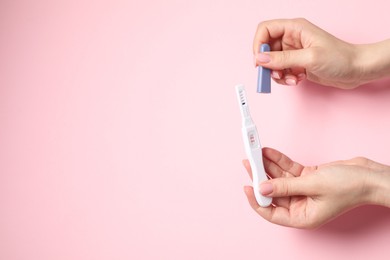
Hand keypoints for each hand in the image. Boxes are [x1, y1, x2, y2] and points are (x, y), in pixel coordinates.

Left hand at [242, 147, 389, 228]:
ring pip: (280, 178)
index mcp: (302, 216)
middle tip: (249, 163)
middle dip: (260, 177)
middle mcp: (301, 205)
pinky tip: (268, 152)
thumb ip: (285, 187)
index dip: (257, 201)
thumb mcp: (312, 186)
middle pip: (274, 192)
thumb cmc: (348, 187)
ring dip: (268, 166)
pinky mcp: (308, 178)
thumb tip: (261, 190)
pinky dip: (280, 161)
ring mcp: (304, 191)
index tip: (246, 186)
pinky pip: (289, 170)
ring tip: (255, 153)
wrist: (369, 175)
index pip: (272, 212)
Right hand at [253, 18, 385, 88]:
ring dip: (277, 74)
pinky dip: (285, 78)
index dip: (259, 44)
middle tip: (274, 75)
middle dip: (268, 64)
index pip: (265, 29)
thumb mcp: (309, 58)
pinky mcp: (297, 64)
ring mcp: (294, 52)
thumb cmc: (340, 58)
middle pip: (266, 48)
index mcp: (295, 28)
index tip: (260, 60)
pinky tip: (297, 80)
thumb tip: (260, 59)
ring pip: (272, 62)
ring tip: (291, 79)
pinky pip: (281, 71)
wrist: (357, 70)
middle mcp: (292, 38)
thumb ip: (282, 59)